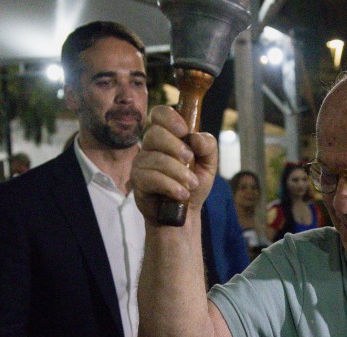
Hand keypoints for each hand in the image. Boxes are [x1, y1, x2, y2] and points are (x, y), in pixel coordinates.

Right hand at [131, 105, 217, 224]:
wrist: (185, 213)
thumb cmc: (192, 184)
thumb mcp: (209, 164)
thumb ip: (208, 146)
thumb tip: (195, 138)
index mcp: (167, 136)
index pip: (159, 114)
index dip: (170, 118)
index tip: (184, 132)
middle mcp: (150, 146)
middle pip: (155, 134)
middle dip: (176, 147)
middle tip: (190, 161)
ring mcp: (141, 163)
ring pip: (156, 158)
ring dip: (178, 172)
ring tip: (190, 185)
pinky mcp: (138, 181)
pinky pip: (151, 178)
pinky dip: (170, 186)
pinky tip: (181, 194)